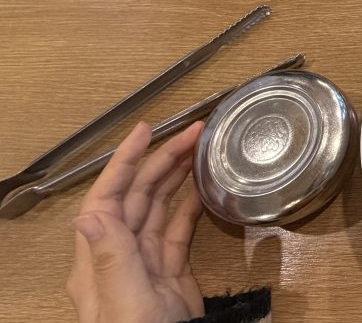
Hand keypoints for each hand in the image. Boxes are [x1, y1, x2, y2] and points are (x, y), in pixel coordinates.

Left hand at [67, 121, 206, 322]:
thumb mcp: (125, 302)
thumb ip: (111, 258)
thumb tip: (88, 212)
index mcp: (100, 258)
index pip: (108, 197)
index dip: (125, 161)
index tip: (146, 130)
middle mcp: (119, 258)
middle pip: (137, 197)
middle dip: (161, 159)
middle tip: (193, 132)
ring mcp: (145, 268)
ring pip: (159, 211)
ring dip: (177, 177)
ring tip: (200, 149)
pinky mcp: (171, 279)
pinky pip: (178, 234)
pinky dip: (190, 209)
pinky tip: (202, 191)